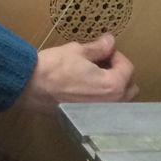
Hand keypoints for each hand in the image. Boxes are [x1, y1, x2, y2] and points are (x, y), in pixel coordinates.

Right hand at [15, 34, 138, 114]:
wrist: (30, 86)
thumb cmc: (53, 68)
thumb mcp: (76, 51)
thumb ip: (98, 48)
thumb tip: (110, 41)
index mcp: (113, 85)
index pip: (128, 67)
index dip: (115, 54)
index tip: (103, 49)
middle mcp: (113, 104)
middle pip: (130, 87)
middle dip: (120, 73)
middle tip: (102, 63)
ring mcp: (101, 114)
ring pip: (120, 100)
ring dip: (114, 87)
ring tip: (95, 76)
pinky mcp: (90, 119)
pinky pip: (106, 108)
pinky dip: (103, 98)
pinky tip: (86, 88)